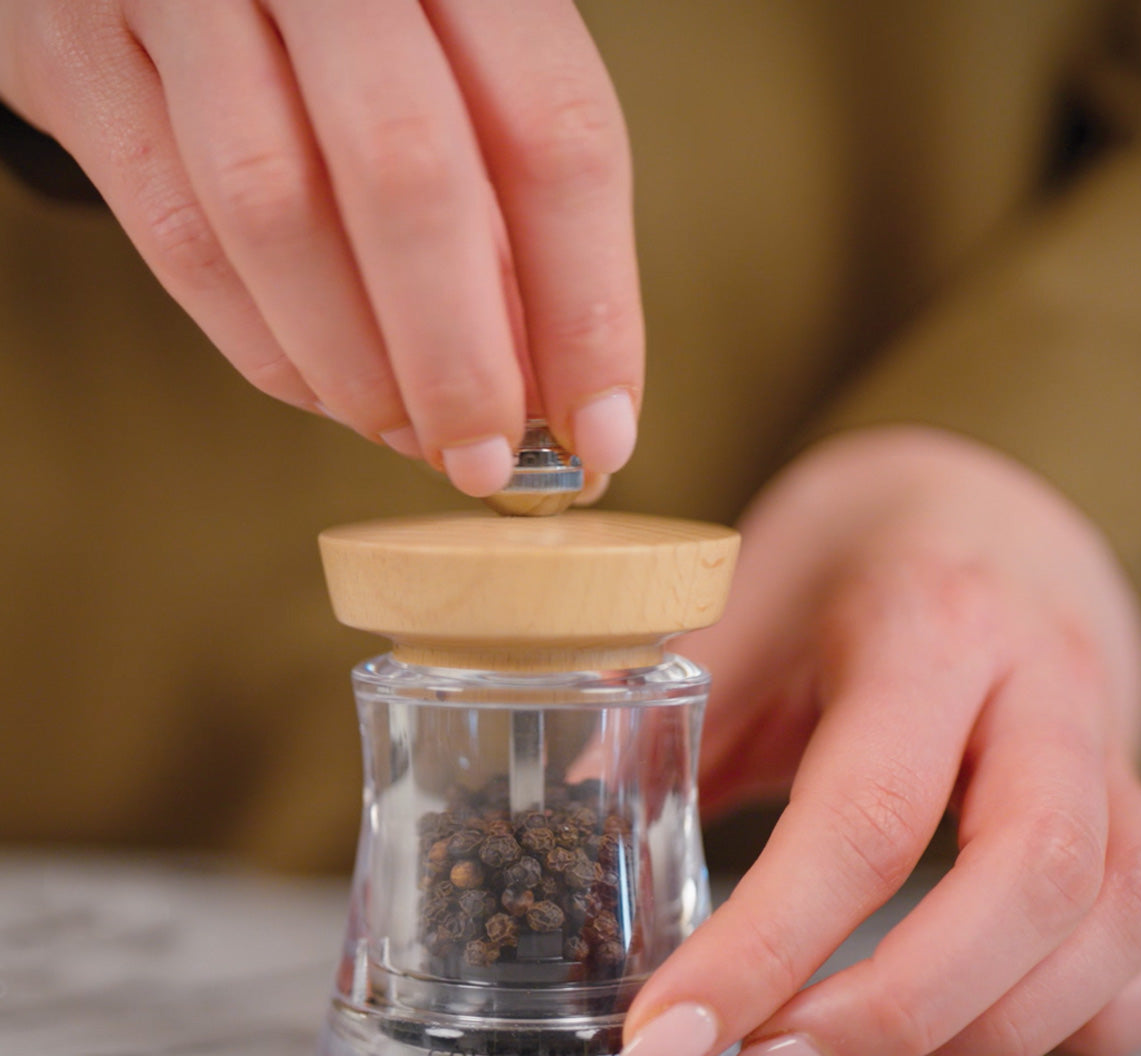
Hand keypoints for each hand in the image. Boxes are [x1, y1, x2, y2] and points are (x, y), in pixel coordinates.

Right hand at [0, 1, 641, 494]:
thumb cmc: (349, 10)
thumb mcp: (456, 56)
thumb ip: (506, 198)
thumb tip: (551, 385)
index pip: (556, 138)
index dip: (588, 309)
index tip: (601, 432)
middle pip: (412, 177)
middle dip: (461, 360)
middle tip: (487, 464)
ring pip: (275, 214)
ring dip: (358, 369)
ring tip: (409, 437)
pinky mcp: (77, 53)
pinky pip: (176, 234)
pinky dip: (264, 346)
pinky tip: (326, 395)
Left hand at [615, 426, 1140, 1055]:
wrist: (973, 504)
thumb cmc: (847, 558)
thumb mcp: (746, 606)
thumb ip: (669, 711)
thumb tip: (562, 828)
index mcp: (925, 627)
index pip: (862, 813)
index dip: (763, 946)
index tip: (667, 1037)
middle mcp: (1042, 686)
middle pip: (1022, 883)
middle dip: (889, 1014)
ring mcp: (1112, 743)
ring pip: (1115, 920)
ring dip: (980, 1031)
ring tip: (841, 1053)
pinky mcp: (1140, 793)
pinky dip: (1082, 1014)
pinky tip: (973, 1026)